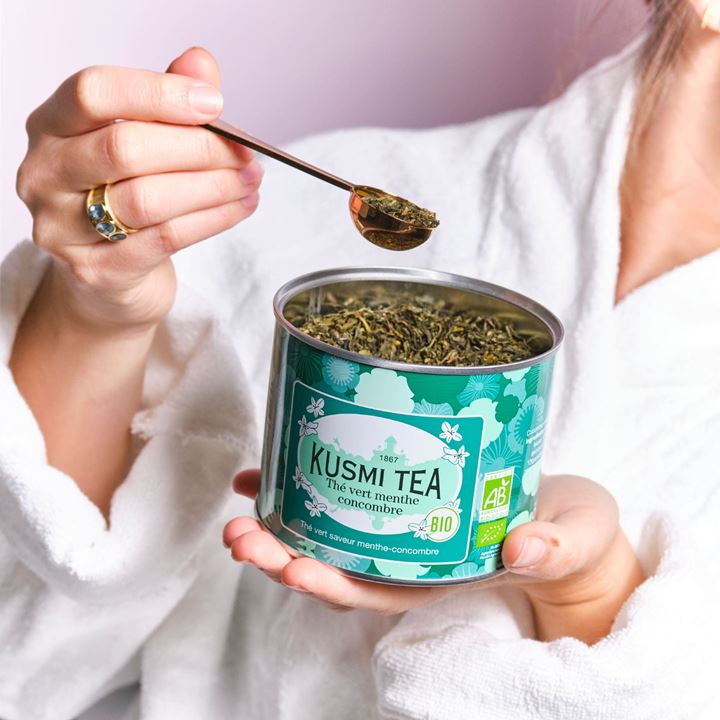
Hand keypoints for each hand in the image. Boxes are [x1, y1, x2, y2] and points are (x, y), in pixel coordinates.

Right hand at [16, 47, 261, 331]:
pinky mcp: (96, 270)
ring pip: (147, 199)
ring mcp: (62, 226)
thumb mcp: (141, 142)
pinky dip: (212, 220)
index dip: (158, 94)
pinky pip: (165, 239)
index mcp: (52, 125)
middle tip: (244, 153)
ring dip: (212, 187)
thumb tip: (201, 65)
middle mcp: (46, 173)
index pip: (94, 92)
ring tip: (249, 180)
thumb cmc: (123, 198)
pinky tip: (241, 207)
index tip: (214, 104)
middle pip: (125, 148)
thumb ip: (165, 103)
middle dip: (199, 148)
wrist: (108, 276)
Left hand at [224, 472, 643, 643]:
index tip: (291, 569)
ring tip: (243, 493)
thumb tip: (521, 549)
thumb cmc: (574, 534)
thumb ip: (554, 547)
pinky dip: (306, 483)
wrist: (571, 518)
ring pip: (332, 533)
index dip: (331, 585)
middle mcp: (415, 555)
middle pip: (337, 566)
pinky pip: (348, 495)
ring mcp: (406, 526)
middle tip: (239, 533)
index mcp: (446, 574)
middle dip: (283, 554)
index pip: (377, 592)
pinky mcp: (406, 494)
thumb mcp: (575, 539)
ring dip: (282, 519)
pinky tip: (275, 465)